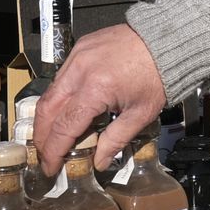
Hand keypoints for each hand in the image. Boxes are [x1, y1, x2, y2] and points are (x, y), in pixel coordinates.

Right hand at [33, 24, 166, 173]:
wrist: (167, 42)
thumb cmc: (158, 75)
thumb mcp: (141, 114)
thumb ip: (116, 140)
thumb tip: (100, 161)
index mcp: (95, 89)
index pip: (63, 127)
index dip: (53, 151)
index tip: (50, 167)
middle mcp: (79, 71)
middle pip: (47, 109)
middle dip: (42, 136)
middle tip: (46, 154)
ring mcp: (77, 56)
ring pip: (50, 92)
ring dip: (47, 117)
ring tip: (52, 136)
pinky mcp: (79, 48)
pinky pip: (60, 76)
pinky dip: (58, 96)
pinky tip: (64, 109)